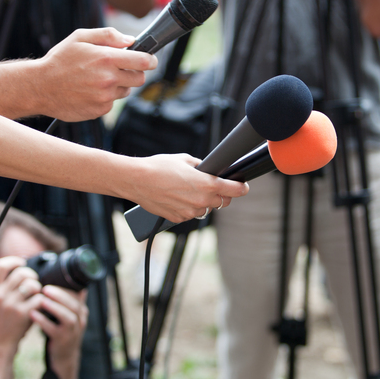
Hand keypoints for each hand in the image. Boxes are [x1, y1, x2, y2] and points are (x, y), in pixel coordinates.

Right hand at [0, 256, 41, 355]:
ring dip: (37, 287)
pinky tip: (38, 305)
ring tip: (35, 294)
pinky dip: (41, 300)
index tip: (21, 263)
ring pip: (32, 284)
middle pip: (21, 272)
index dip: (14, 260)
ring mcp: (11, 305)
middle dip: (31, 275)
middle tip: (33, 282)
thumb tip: (13, 264)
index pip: (0, 265)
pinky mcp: (23, 314)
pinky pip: (39, 298)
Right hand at [31, 27, 156, 121]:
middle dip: (134, 72)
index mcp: (107, 59)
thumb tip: (130, 40)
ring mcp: (105, 97)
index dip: (151, 60)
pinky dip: (105, 97)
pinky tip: (89, 90)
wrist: (40, 87)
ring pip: (125, 91)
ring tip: (96, 79)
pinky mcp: (99, 111)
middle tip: (119, 68)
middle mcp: (108, 79)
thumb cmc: (59, 60)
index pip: (144, 61)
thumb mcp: (80, 38)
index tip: (150, 60)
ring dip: (118, 84)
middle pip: (140, 78)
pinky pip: (112, 103)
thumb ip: (108, 35)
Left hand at [33, 286, 87, 378]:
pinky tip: (33, 314)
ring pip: (68, 318)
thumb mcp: (71, 316)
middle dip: (60, 295)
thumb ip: (73, 302)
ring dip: (54, 308)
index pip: (77, 297)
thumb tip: (76, 285)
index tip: (51, 281)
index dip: (64, 289)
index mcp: (81, 312)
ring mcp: (72, 332)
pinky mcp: (62, 341)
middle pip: (74, 306)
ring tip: (41, 300)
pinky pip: (53, 330)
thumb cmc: (65, 331)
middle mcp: (80, 321)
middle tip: (45, 288)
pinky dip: (43, 321)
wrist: (64, 357)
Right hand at [125, 154, 249, 223]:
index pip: (234, 190)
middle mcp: (201, 201)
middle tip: (211, 186)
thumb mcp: (185, 160)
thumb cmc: (159, 167)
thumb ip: (201, 167)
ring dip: (203, 201)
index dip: (241, 188)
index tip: (243, 186)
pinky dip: (188, 207)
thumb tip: (208, 170)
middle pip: (222, 202)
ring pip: (206, 208)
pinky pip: (190, 214)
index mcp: (207, 184)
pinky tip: (177, 197)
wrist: (137, 180)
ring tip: (187, 190)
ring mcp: (190, 212)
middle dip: (220, 194)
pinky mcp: (179, 219)